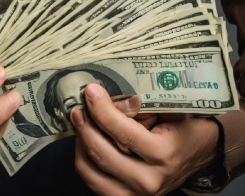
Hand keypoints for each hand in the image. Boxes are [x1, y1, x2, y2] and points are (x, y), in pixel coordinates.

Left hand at [71, 84, 219, 195]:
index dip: (101, 109)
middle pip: (101, 152)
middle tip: (79, 106)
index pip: (122, 132)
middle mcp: (149, 180)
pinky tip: (87, 141)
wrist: (199, 153)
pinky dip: (85, 160)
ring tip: (81, 122)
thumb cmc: (184, 127)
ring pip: (91, 170)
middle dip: (85, 125)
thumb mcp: (170, 110)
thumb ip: (142, 105)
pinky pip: (93, 181)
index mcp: (163, 155)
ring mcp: (136, 194)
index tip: (90, 91)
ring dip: (81, 142)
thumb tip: (109, 96)